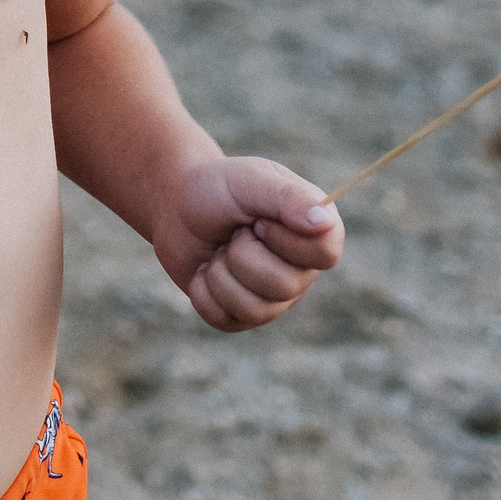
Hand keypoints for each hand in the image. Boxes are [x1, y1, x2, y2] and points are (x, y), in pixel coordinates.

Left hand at [153, 155, 343, 331]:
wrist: (174, 204)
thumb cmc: (217, 187)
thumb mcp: (251, 180)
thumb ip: (289, 197)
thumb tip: (325, 223)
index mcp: (315, 231)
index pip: (326, 254)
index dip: (285, 240)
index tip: (258, 220)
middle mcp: (301, 269)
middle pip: (284, 286)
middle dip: (242, 254)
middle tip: (234, 233)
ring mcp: (273, 298)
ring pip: (253, 309)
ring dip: (220, 273)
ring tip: (218, 250)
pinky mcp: (241, 316)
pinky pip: (224, 319)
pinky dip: (202, 290)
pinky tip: (204, 269)